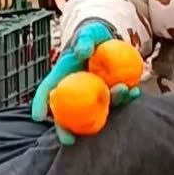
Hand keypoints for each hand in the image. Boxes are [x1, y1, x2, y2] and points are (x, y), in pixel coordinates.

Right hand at [31, 22, 126, 144]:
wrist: (108, 39)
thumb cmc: (90, 36)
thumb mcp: (85, 33)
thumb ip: (83, 40)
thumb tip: (83, 53)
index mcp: (62, 78)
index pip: (47, 91)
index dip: (40, 104)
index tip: (38, 117)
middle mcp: (75, 91)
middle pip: (65, 114)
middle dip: (65, 129)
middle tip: (68, 141)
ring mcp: (94, 95)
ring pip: (97, 109)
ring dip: (111, 103)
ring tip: (123, 90)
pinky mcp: (111, 95)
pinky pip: (119, 100)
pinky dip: (128, 97)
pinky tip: (136, 91)